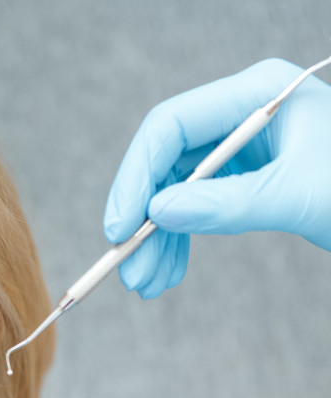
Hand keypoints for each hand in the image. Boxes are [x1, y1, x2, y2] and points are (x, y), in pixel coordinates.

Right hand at [104, 58, 330, 298]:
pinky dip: (180, 240)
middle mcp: (242, 115)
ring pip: (176, 191)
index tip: (121, 226)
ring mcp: (243, 147)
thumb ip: (225, 204)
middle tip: (127, 265)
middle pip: (166, 162)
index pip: (171, 126)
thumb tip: (158, 213)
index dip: (137, 176)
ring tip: (146, 282)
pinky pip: (197, 206)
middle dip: (144, 218)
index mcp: (257, 94)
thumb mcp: (297, 196)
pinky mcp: (247, 177)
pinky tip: (169, 271)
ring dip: (157, 238)